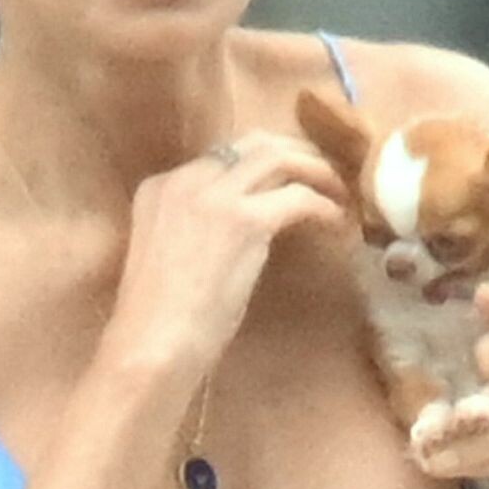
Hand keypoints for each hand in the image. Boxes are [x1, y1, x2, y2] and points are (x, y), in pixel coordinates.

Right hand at [107, 130, 349, 380]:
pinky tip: (336, 224)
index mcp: (159, 188)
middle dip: (294, 153)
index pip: (220, 159)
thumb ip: (192, 231)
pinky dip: (324, 206)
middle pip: (252, 144)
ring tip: (338, 193)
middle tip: (322, 175)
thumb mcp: (166, 257)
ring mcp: (215, 197)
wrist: (150, 344)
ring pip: (278, 158)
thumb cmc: (154, 321)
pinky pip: (299, 198)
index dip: (260, 166)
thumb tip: (233, 234)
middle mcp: (185, 180)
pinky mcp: (246, 221)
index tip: (284, 181)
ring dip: (315, 171)